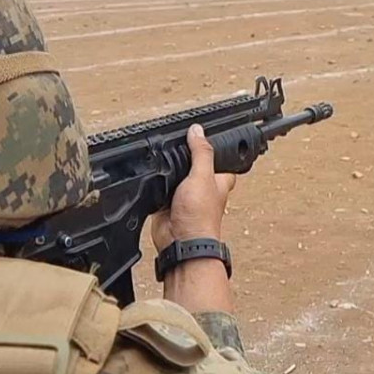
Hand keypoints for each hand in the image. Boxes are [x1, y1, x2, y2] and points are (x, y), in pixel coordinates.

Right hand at [150, 124, 236, 253]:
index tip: (203, 132)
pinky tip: (154, 178)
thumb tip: (197, 131)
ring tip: (164, 160)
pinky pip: (160, 187)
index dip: (213, 145)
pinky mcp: (167, 202)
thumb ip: (201, 152)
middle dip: (185, 156)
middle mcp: (202, 185)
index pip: (219, 156)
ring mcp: (184, 194)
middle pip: (193, 162)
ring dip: (169, 170)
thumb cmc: (200, 217)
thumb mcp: (203, 176)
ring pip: (176, 174)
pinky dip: (156, 183)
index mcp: (218, 179)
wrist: (180, 242)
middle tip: (178, 144)